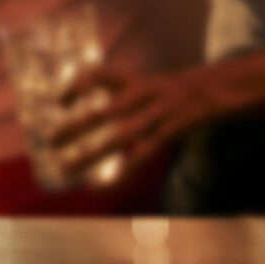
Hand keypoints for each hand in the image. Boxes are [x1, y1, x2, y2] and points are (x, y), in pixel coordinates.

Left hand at [49, 66, 215, 179]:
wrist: (214, 91)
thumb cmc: (170, 91)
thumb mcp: (145, 83)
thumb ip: (119, 92)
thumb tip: (87, 105)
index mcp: (134, 80)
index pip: (99, 75)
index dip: (77, 86)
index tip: (59, 102)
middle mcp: (142, 96)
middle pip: (105, 112)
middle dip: (76, 127)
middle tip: (50, 142)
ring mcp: (155, 116)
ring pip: (118, 138)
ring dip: (89, 155)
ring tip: (64, 169)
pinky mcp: (166, 136)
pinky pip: (139, 157)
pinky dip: (118, 174)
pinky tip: (97, 188)